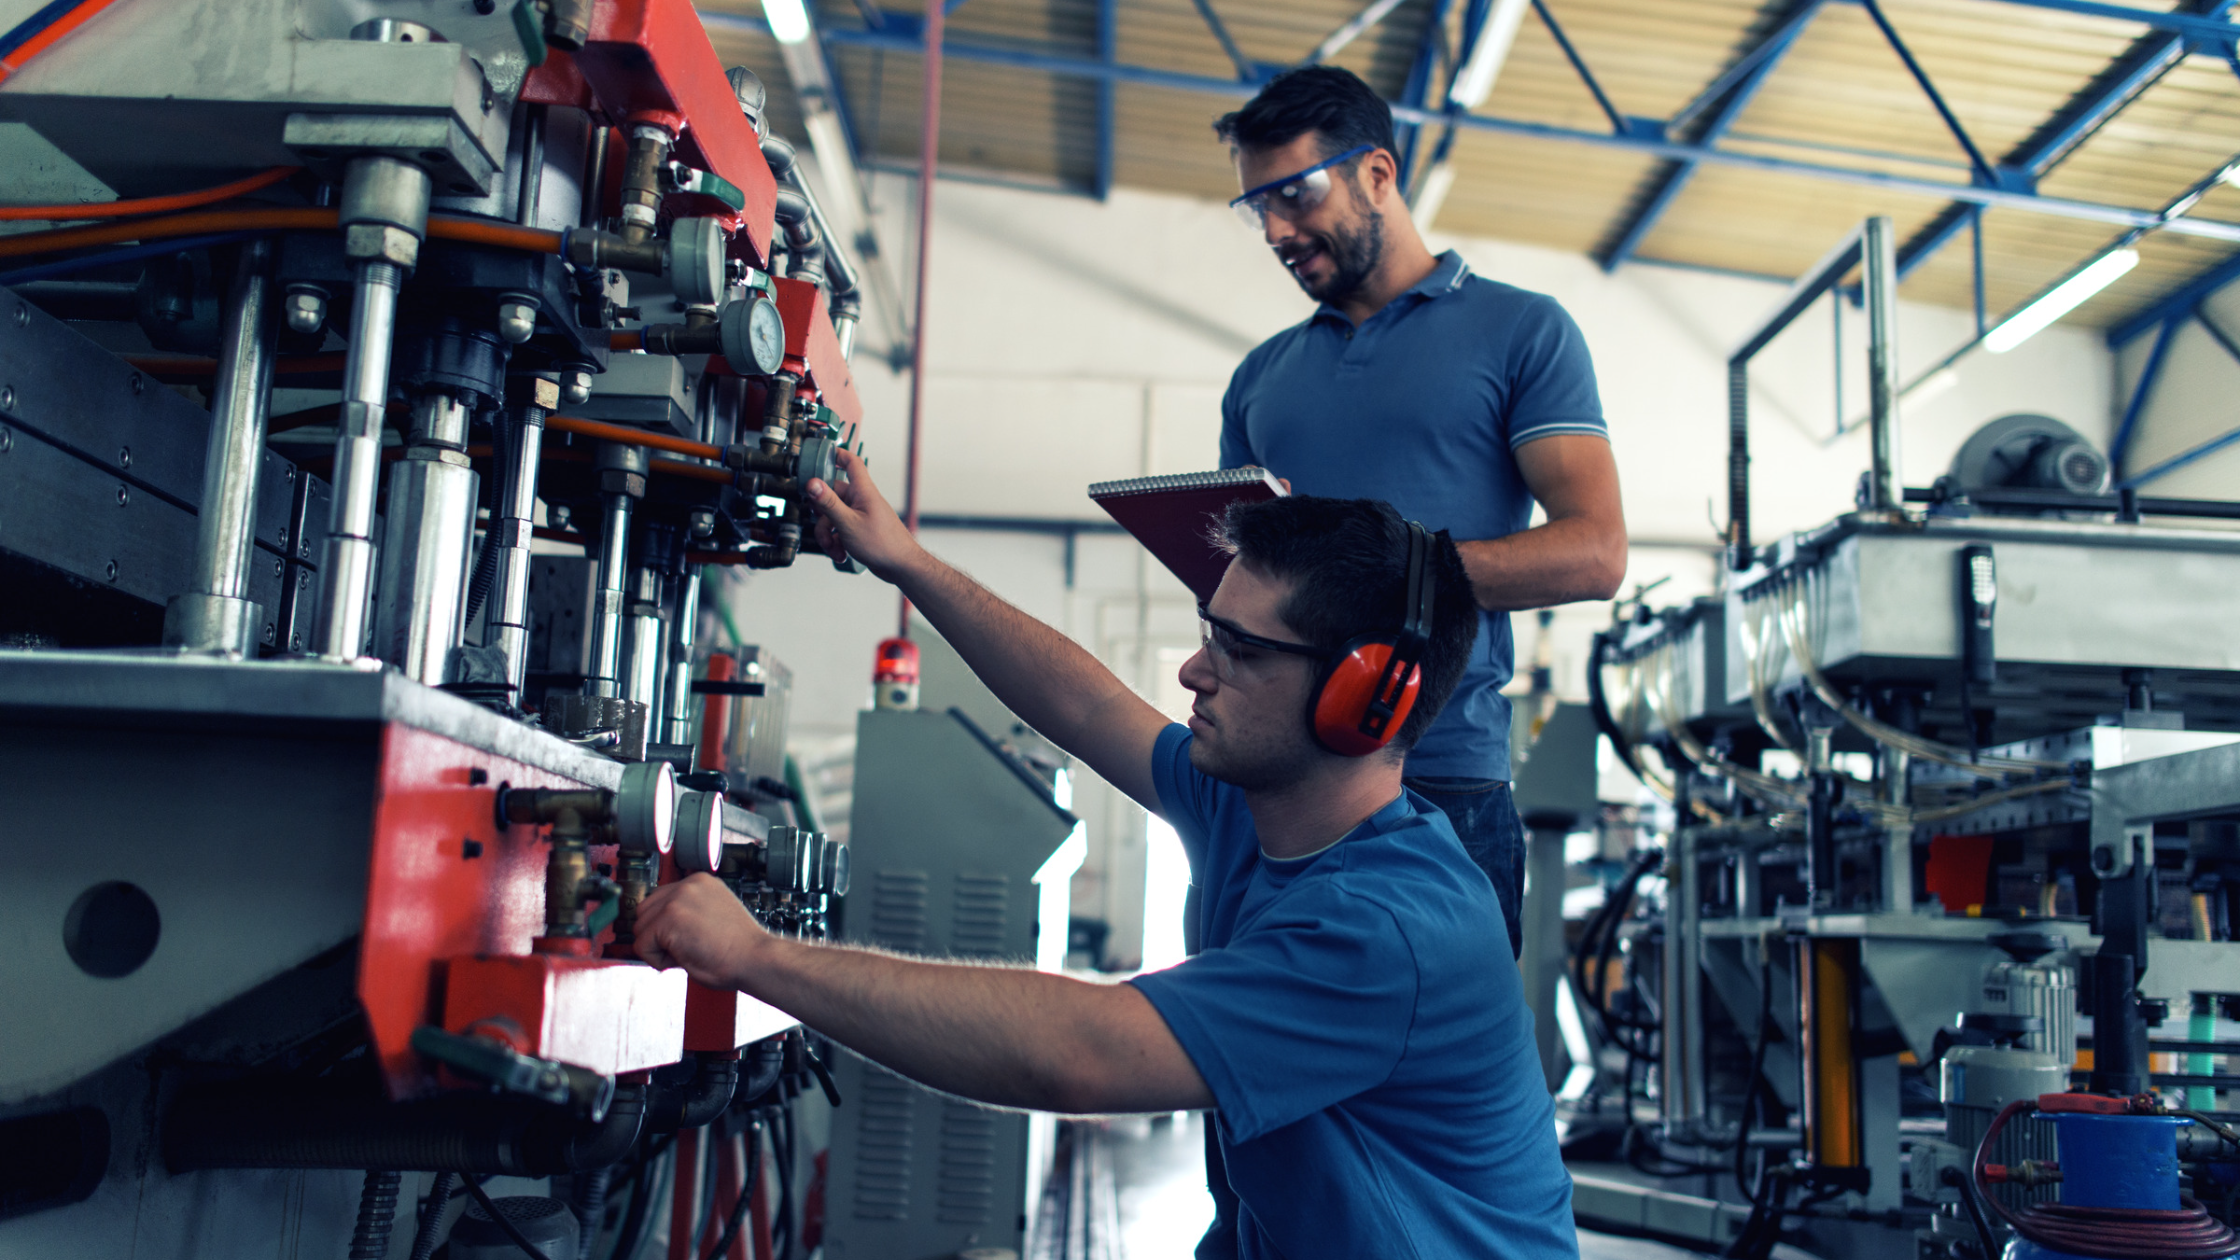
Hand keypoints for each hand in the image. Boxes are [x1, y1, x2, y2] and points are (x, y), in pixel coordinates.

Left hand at [634, 874, 768, 990]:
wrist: (755, 959)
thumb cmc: (739, 948)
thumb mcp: (714, 914)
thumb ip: (689, 911)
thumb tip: (661, 925)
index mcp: (700, 882)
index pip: (660, 900)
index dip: (666, 926)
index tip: (681, 939)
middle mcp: (687, 885)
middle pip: (645, 911)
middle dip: (657, 935)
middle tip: (684, 949)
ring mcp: (677, 900)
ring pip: (641, 929)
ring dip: (657, 947)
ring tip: (686, 953)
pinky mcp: (669, 919)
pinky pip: (642, 946)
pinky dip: (657, 960)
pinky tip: (682, 959)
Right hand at [805, 447, 922, 581]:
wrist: (900, 566)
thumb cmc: (883, 544)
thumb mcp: (848, 523)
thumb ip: (829, 503)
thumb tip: (812, 483)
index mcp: (862, 491)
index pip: (851, 462)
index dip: (837, 455)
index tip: (820, 455)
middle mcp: (861, 500)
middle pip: (832, 497)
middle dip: (822, 516)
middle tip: (822, 527)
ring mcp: (860, 515)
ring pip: (833, 517)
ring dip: (828, 534)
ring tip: (834, 548)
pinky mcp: (859, 530)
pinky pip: (840, 530)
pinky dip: (836, 542)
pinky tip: (841, 553)